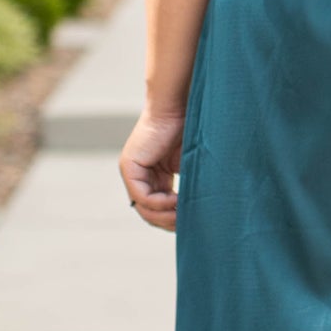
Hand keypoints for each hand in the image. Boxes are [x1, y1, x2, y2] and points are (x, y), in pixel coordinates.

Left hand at [120, 109, 183, 232]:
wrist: (181, 106)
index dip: (175, 219)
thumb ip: (191, 188)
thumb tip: (200, 215)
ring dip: (165, 216)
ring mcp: (132, 172)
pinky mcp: (129, 167)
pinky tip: (176, 201)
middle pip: (150, 213)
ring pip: (144, 208)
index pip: (159, 208)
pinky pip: (141, 196)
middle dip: (169, 222)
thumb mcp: (193, 167)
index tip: (194, 221)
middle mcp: (141, 176)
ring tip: (183, 215)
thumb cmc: (193, 129)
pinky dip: (159, 203)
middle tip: (187, 225)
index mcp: (155, 175)